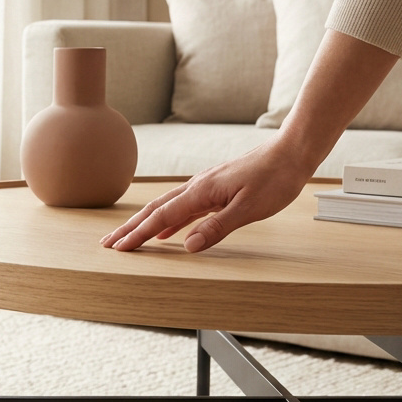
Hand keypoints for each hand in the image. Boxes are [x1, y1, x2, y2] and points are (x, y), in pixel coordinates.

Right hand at [100, 139, 313, 252]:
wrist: (292, 152)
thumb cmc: (275, 179)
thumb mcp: (248, 209)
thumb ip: (217, 227)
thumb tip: (186, 246)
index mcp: (202, 192)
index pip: (161, 217)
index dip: (138, 235)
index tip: (119, 248)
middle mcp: (197, 187)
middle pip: (155, 210)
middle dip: (130, 228)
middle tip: (108, 243)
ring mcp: (205, 187)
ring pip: (166, 207)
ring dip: (145, 223)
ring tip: (129, 236)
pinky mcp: (215, 189)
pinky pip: (184, 207)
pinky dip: (169, 220)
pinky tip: (168, 232)